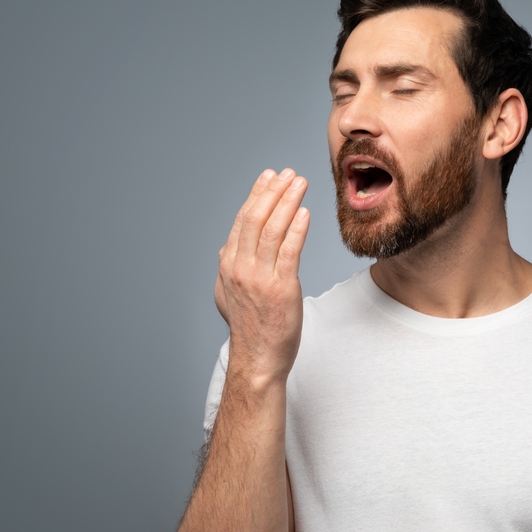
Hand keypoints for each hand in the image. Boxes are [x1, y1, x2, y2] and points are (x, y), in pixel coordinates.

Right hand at [215, 168, 309, 383]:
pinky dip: (297, 229)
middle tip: (289, 173)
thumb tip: (226, 248)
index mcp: (228, 264)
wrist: (258, 359)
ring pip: (272, 229)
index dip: (257, 194)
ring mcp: (259, 278)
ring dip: (287, 201)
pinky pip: (289, 252)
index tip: (270, 176)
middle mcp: (239, 268)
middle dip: (273, 191)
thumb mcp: (228, 294)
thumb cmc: (250, 327)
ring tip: (300, 183)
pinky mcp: (281, 289)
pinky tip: (305, 212)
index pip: (243, 220)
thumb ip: (228, 268)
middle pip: (255, 218)